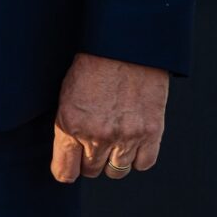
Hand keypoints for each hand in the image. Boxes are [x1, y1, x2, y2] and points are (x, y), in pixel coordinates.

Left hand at [49, 53, 168, 182]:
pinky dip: (138, 156)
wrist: (125, 45)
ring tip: (114, 139)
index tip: (70, 166)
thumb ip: (68, 125)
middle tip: (94, 141)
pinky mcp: (151, 133)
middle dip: (90, 160)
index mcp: (69, 124)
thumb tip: (69, 153)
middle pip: (91, 171)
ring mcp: (125, 136)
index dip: (67, 170)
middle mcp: (96, 136)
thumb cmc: (92, 64)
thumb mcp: (66, 93)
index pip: (65, 172)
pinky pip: (143, 164)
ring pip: (116, 171)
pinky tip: (133, 140)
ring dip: (113, 159)